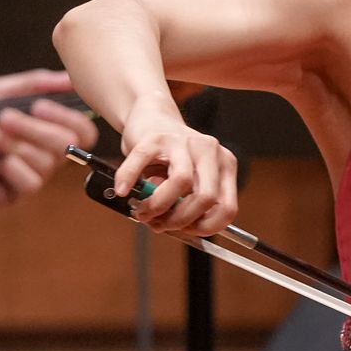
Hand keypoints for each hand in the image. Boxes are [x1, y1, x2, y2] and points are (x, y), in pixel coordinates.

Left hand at [0, 69, 99, 209]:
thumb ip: (33, 85)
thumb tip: (67, 79)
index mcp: (46, 132)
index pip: (82, 131)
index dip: (69, 118)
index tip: (39, 106)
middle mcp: (43, 156)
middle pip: (68, 146)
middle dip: (36, 129)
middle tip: (5, 117)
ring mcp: (27, 176)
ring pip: (46, 164)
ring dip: (16, 144)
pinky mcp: (9, 196)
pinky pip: (28, 184)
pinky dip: (12, 168)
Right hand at [110, 98, 239, 236]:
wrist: (152, 118)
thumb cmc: (169, 158)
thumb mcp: (186, 181)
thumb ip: (185, 204)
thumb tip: (172, 230)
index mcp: (224, 166)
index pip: (227, 207)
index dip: (206, 228)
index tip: (187, 233)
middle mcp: (209, 151)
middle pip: (207, 198)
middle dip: (181, 220)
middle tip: (160, 225)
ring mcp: (183, 141)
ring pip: (182, 182)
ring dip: (159, 206)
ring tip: (143, 212)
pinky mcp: (156, 136)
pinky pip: (142, 161)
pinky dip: (129, 180)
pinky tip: (122, 191)